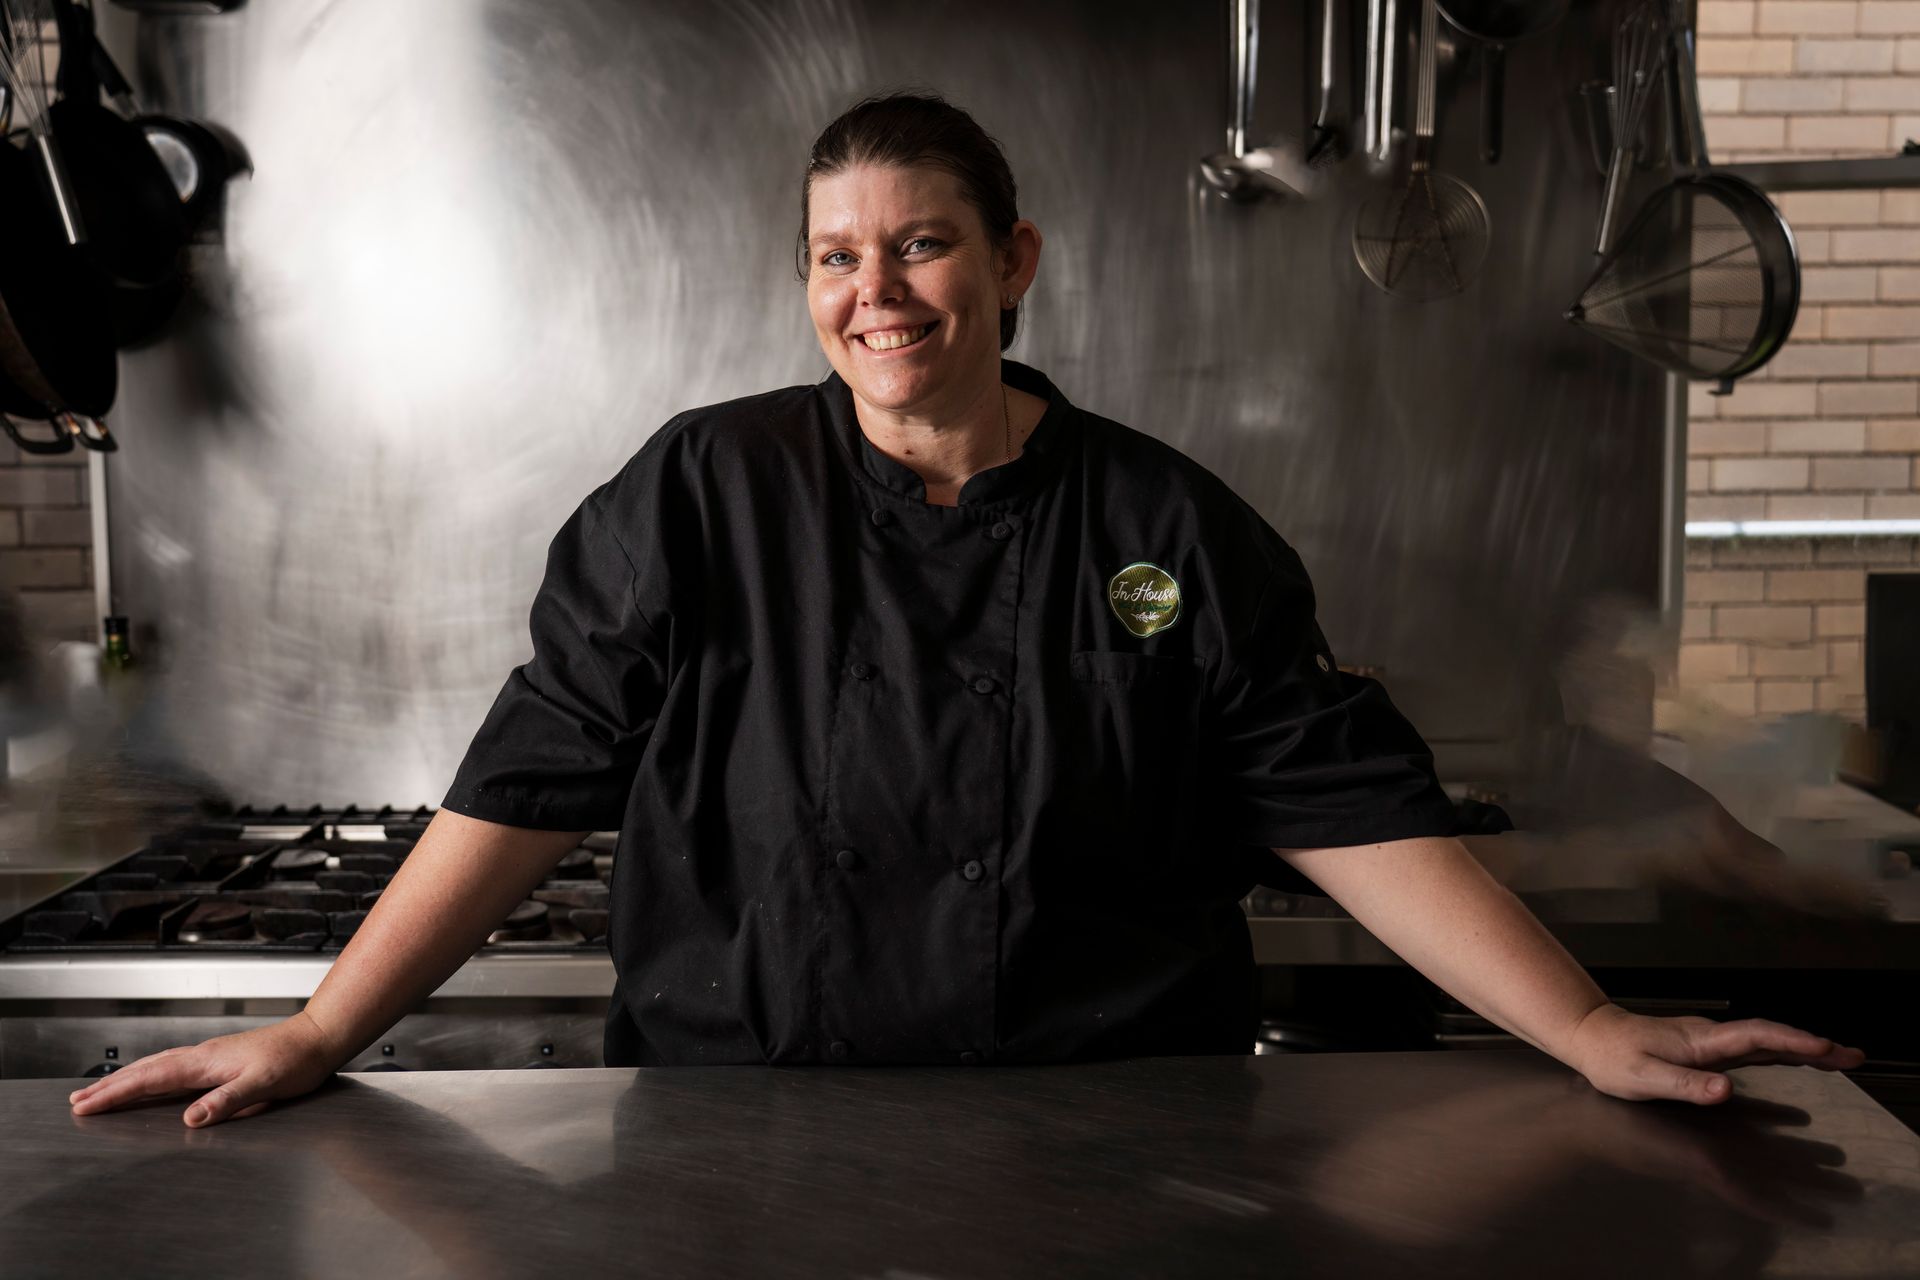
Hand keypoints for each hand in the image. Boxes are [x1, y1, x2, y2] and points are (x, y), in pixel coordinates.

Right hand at [66, 1012, 342, 1127]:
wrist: (318, 1038)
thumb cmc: (296, 1060)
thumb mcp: (265, 1085)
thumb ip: (227, 1100)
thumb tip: (191, 1118)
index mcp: (207, 1062)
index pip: (152, 1078)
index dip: (117, 1093)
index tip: (87, 1105)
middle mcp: (203, 1056)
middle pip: (146, 1070)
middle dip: (110, 1087)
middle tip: (77, 1102)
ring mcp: (209, 1057)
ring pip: (156, 1067)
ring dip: (126, 1080)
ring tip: (99, 1092)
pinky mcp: (219, 1060)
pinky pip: (172, 1068)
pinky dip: (150, 1075)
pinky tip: (147, 1081)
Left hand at [1563, 1003, 1865, 1104]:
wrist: (1591, 1037)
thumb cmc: (1613, 1058)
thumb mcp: (1644, 1078)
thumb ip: (1686, 1085)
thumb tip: (1725, 1090)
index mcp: (1701, 1041)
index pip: (1756, 1037)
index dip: (1792, 1041)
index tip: (1825, 1047)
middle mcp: (1710, 1036)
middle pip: (1771, 1036)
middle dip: (1813, 1045)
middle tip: (1852, 1056)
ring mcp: (1709, 1040)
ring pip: (1765, 1040)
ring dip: (1802, 1047)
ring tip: (1840, 1058)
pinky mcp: (1705, 1048)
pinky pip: (1753, 1047)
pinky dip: (1781, 1051)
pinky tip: (1795, 1059)